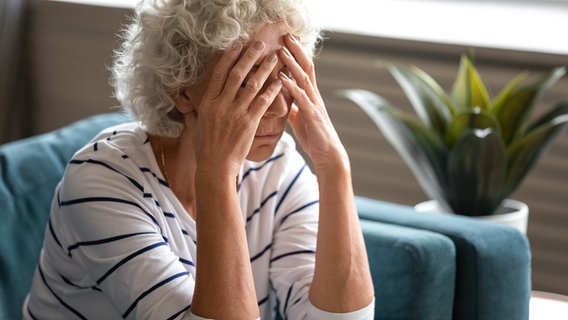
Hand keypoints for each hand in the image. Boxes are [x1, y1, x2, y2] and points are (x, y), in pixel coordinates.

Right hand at [187, 41, 282, 177]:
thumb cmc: (206, 147)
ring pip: (252, 85)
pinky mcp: (249, 123)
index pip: (219, 74)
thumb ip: (199, 108)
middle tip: (260, 45)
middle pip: (237, 74)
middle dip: (249, 57)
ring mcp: (235, 113)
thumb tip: (189, 100)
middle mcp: (221, 105)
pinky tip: (280, 81)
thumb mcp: (198, 123)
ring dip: (265, 70)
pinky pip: (263, 102)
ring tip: (274, 58)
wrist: (215, 166)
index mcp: (208, 103)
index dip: (229, 58)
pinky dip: (272, 90)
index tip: (238, 46)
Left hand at [278, 34, 348, 169]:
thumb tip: (284, 103)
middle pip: (306, 68)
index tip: (288, 41)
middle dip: (296, 51)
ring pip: (304, 79)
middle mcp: (314, 97)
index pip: (304, 70)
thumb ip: (293, 109)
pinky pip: (301, 98)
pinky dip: (291, 87)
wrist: (328, 155)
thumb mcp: (299, 121)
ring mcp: (314, 104)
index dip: (297, 55)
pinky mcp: (312, 115)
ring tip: (281, 51)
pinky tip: (281, 78)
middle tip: (286, 35)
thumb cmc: (314, 138)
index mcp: (310, 96)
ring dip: (292, 64)